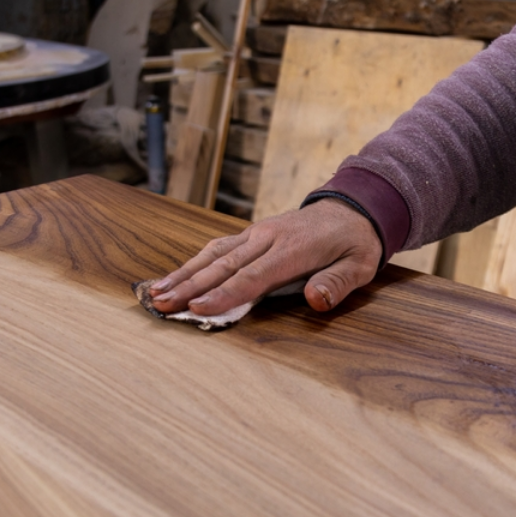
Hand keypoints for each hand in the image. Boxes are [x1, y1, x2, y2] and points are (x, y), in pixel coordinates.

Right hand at [148, 199, 382, 315]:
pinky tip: (174, 277)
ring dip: (183, 274)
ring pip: (213, 255)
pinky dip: (193, 263)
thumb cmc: (355, 244)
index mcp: (293, 249)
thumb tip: (316, 300)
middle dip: (190, 287)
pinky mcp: (250, 234)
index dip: (226, 294)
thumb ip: (337, 283)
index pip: (254, 276)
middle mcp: (268, 238)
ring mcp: (256, 233)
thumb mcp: (359, 266)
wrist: (354, 208)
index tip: (199, 308)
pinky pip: (217, 248)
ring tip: (156, 293)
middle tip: (162, 304)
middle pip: (224, 266)